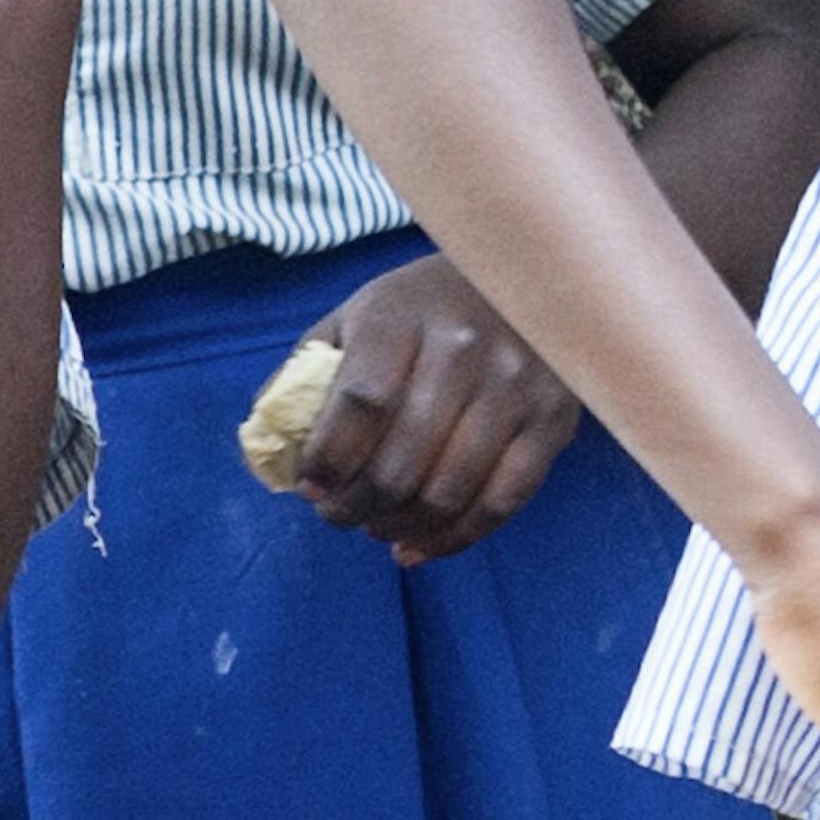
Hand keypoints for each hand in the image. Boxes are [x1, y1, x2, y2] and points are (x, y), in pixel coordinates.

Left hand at [258, 256, 584, 558]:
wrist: (522, 273)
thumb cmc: (421, 307)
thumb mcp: (356, 317)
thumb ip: (307, 375)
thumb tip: (267, 450)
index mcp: (404, 315)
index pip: (361, 403)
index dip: (328, 458)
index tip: (309, 484)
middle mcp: (465, 349)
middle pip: (401, 459)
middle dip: (355, 505)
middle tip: (336, 514)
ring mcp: (516, 387)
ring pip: (449, 490)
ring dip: (398, 525)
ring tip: (374, 527)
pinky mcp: (553, 421)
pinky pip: (501, 502)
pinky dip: (453, 539)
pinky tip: (416, 545)